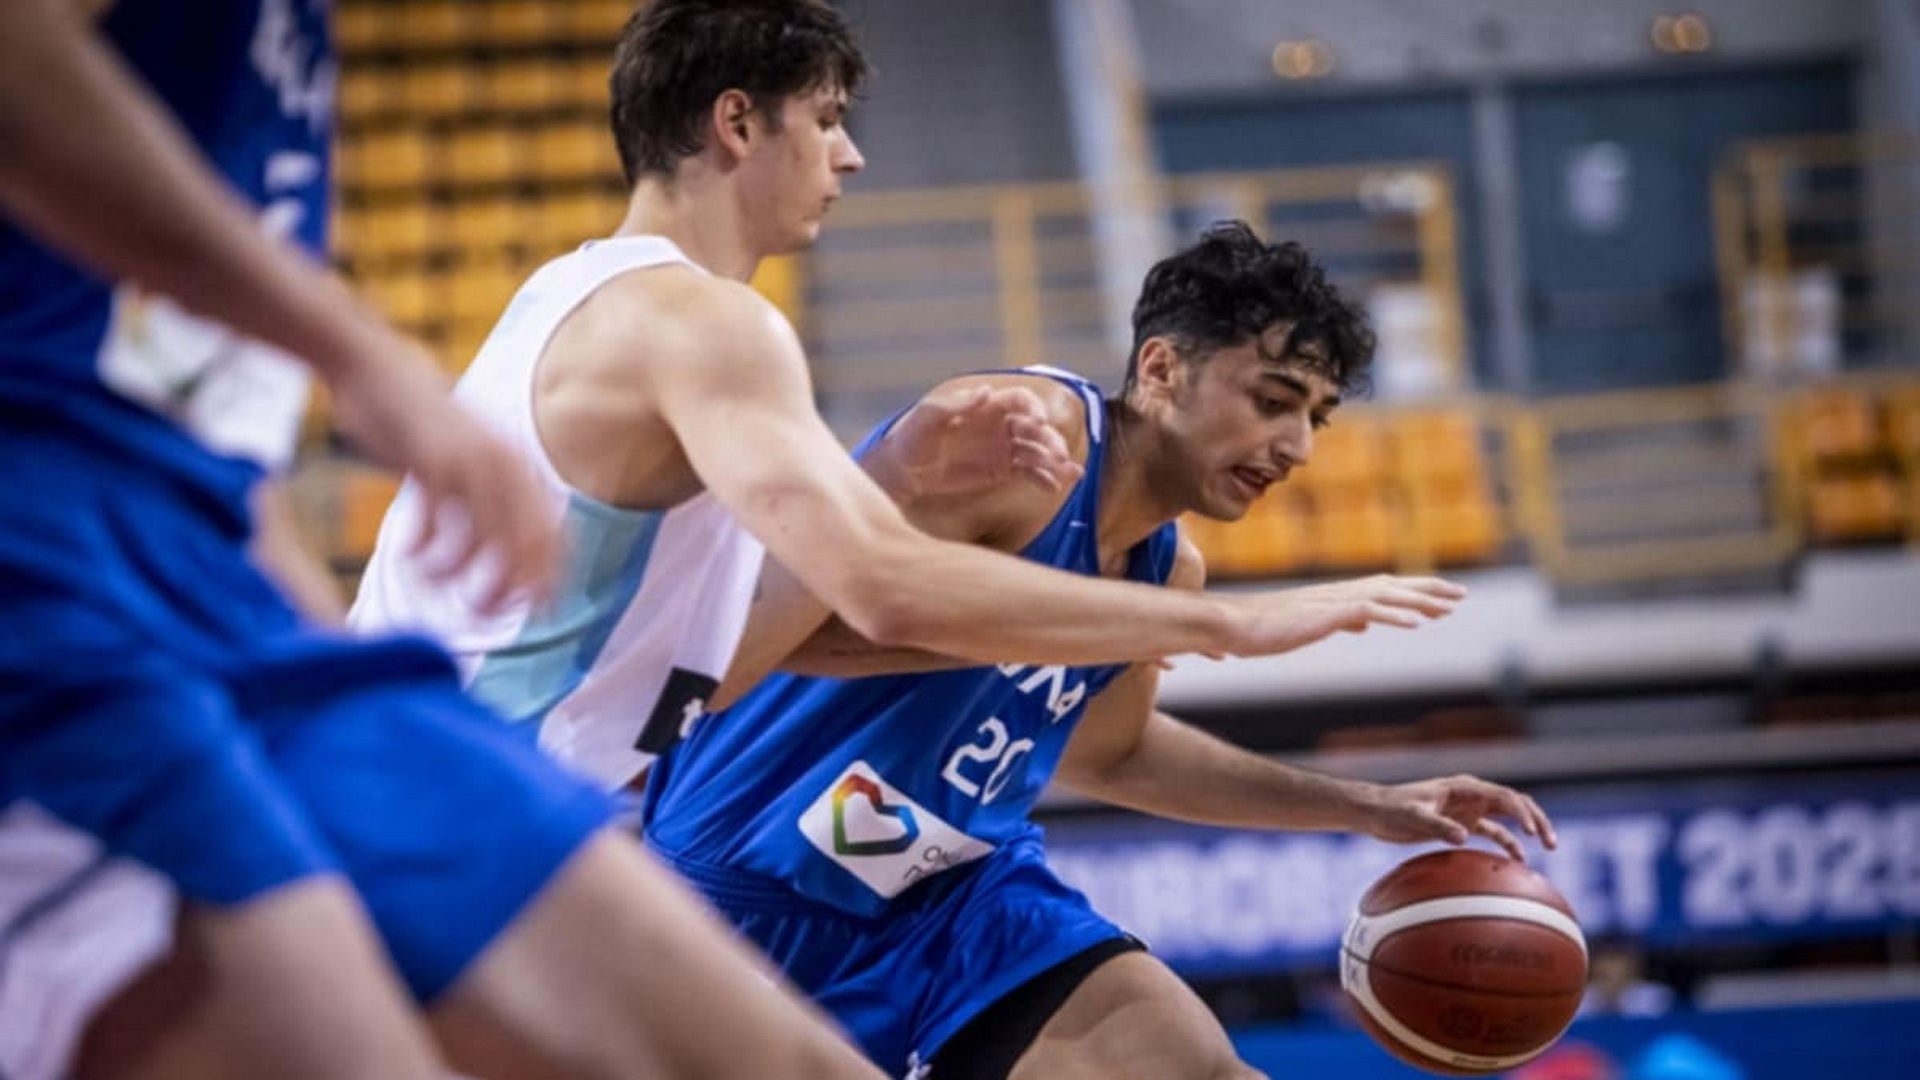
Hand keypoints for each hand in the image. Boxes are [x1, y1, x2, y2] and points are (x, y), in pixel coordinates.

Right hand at [325, 331, 560, 613]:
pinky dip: (424, 551)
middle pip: (527, 548)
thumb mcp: (469, 454)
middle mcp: (507, 466)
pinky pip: (438, 527)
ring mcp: (472, 464)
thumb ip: (491, 492)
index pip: (555, 537)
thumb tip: (507, 546)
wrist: (375, 367)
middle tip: (482, 616)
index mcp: (521, 467)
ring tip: (434, 584)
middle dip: (508, 591)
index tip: (535, 612)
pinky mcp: (433, 463)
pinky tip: (408, 553)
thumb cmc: (420, 419)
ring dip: (458, 577)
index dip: (550, 580)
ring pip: (483, 544)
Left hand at [889, 385, 1082, 495]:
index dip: (1034, 407)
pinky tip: (1055, 486)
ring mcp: (1004, 448)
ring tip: (1065, 472)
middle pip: (1036, 427)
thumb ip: (956, 404)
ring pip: (1038, 451)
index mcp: (987, 406)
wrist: (903, 470)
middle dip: (1050, 439)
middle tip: (1057, 456)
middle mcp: (1001, 424)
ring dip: (1054, 460)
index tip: (1039, 422)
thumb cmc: (912, 437)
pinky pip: (1030, 472)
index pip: (1020, 399)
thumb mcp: (929, 417)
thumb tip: (985, 391)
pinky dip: (1045, 478)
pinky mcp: (1002, 471)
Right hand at [1220, 574, 1466, 655]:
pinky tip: (1415, 623)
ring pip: (1384, 596)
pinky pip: (1364, 611)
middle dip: (1428, 590)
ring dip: (1419, 600)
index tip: (1443, 597)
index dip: (1416, 591)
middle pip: (1392, 586)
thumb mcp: (1306, 625)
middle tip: (1461, 596)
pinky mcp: (1321, 614)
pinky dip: (1392, 615)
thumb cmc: (1258, 627)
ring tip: (1448, 608)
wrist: (1228, 623)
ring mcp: (1330, 602)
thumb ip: (1337, 620)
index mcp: (1335, 598)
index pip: (1384, 589)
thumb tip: (1363, 623)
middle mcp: (1337, 594)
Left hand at [1360, 774, 1557, 861]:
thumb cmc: (1392, 809)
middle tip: (1550, 841)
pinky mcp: (1462, 824)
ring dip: (1528, 830)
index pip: (1503, 796)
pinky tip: (1517, 860)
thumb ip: (1438, 826)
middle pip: (1515, 803)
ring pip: (1508, 817)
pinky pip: (1492, 833)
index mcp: (1464, 787)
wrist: (1375, 812)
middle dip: (1536, 819)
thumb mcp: (1413, 817)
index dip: (1521, 813)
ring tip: (1548, 847)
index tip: (1531, 833)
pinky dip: (1507, 844)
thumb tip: (1463, 837)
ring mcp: (1469, 810)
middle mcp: (1471, 795)